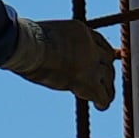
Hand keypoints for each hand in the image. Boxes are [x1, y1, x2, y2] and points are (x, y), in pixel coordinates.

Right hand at [1, 17, 119, 107]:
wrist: (29, 46)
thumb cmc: (26, 40)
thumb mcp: (44, 34)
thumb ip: (51, 42)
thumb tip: (39, 49)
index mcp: (80, 30)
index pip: (99, 41)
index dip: (106, 51)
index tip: (112, 56)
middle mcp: (90, 45)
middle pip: (107, 60)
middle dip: (108, 70)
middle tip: (108, 80)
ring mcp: (91, 63)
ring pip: (108, 77)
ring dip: (107, 88)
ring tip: (106, 96)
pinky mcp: (87, 81)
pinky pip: (102, 94)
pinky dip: (103, 102)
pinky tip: (100, 107)